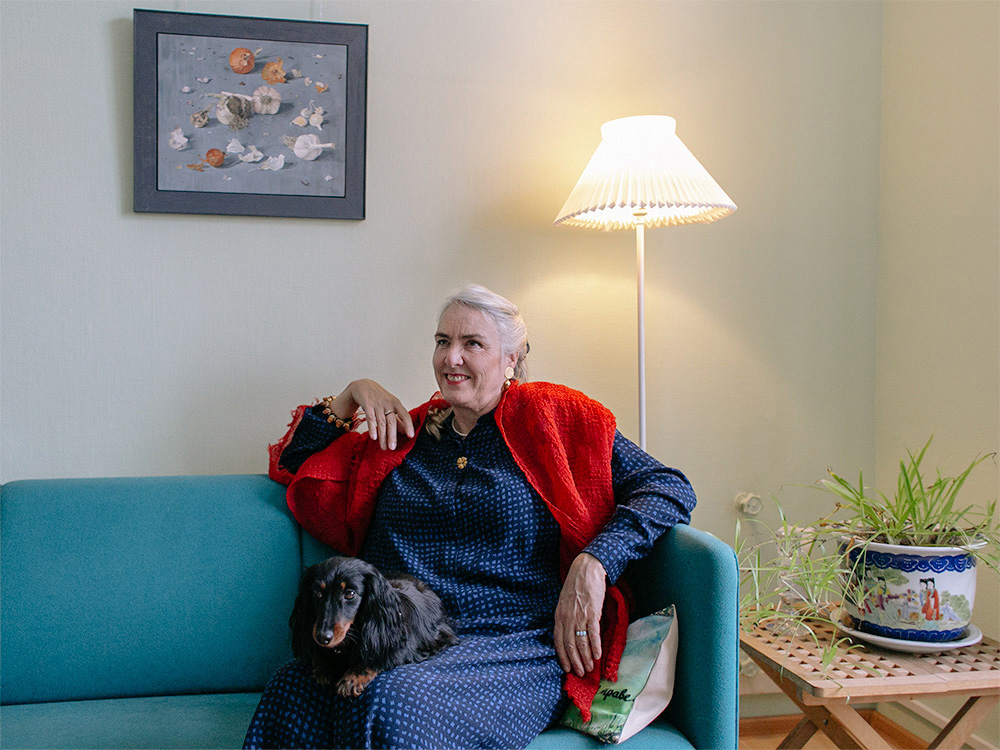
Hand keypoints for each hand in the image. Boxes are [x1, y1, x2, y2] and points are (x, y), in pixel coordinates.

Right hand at [336, 379, 414, 450]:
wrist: (364, 386)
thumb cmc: (380, 398)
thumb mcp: (391, 406)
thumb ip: (397, 419)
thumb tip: (405, 431)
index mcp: (396, 404)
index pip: (405, 415)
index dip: (408, 425)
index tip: (411, 436)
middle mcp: (388, 403)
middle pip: (392, 422)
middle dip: (392, 436)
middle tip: (393, 448)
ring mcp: (377, 404)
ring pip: (381, 422)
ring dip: (383, 436)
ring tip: (384, 447)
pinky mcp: (367, 404)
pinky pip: (370, 418)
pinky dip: (372, 428)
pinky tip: (374, 437)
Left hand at [554, 552, 605, 676]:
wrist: (586, 569)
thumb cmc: (576, 585)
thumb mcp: (564, 602)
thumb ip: (565, 618)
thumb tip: (569, 635)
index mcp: (559, 616)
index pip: (558, 641)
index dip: (562, 657)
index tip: (567, 668)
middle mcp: (567, 618)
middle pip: (570, 645)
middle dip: (575, 662)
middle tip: (580, 674)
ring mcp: (579, 616)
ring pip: (581, 642)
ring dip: (586, 658)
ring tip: (590, 668)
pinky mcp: (592, 613)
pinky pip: (593, 634)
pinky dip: (595, 646)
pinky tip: (597, 656)